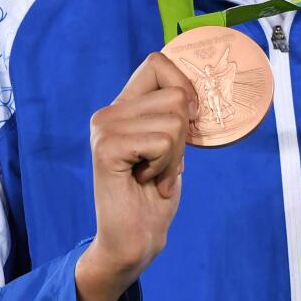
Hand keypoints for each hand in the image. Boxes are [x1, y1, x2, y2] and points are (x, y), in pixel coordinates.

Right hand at [76, 51, 198, 300]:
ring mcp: (104, 129)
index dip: (184, 85)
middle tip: (164, 164)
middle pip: (176, 95)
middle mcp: (108, 113)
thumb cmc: (155, 192)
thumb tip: (196, 89)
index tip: (189, 119)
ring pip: (173, 120)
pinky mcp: (107, 148)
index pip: (157, 62)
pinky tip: (145, 182)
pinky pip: (162, 141)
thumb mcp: (170, 144)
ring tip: (154, 175)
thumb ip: (172, 112)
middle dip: (184, 135)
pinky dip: (165, 166)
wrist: (134, 238)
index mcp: (122, 107)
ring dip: (175, 156)